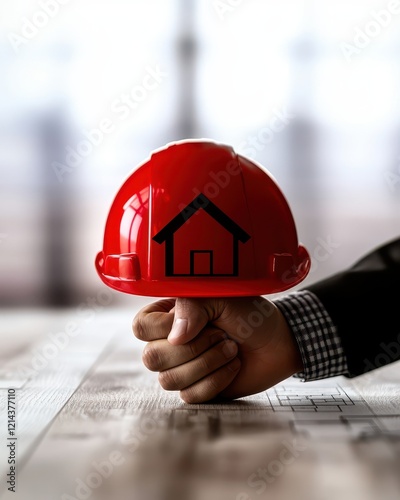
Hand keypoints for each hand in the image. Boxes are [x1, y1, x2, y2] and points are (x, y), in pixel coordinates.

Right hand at [132, 297, 302, 403]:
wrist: (278, 340)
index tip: (198, 320)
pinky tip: (233, 366)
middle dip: (193, 348)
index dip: (164, 327)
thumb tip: (175, 338)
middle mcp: (170, 343)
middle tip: (221, 334)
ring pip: (168, 381)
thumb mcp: (221, 297)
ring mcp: (182, 368)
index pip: (140, 327)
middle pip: (151, 358)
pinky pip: (190, 396)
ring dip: (207, 364)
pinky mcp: (197, 389)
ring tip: (231, 349)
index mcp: (169, 316)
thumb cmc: (249, 314)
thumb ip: (192, 307)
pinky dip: (216, 380)